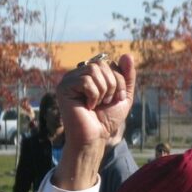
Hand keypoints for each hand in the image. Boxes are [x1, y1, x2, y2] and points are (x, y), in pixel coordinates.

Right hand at [52, 54, 134, 189]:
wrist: (95, 137)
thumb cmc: (106, 120)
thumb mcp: (123, 96)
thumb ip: (127, 77)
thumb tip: (128, 54)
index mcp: (91, 74)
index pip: (110, 63)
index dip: (119, 81)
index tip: (116, 99)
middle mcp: (79, 74)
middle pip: (102, 64)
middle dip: (111, 85)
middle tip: (106, 102)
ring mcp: (70, 80)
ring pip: (93, 70)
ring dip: (102, 90)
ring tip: (97, 104)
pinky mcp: (63, 88)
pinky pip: (85, 80)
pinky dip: (93, 95)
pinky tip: (88, 106)